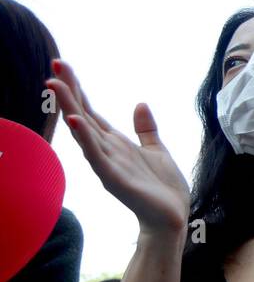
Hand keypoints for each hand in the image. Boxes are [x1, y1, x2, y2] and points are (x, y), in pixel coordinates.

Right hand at [46, 60, 190, 235]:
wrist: (172, 216)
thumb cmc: (162, 187)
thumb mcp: (156, 149)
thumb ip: (145, 129)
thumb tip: (140, 104)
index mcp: (115, 143)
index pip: (91, 110)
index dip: (78, 88)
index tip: (63, 65)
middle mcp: (106, 150)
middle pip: (82, 115)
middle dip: (69, 91)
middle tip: (54, 65)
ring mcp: (107, 163)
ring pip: (83, 131)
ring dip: (70, 108)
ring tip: (55, 85)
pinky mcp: (113, 178)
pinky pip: (96, 155)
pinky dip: (85, 138)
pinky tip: (75, 121)